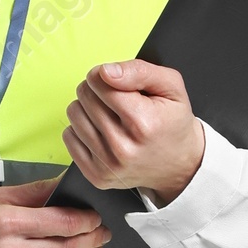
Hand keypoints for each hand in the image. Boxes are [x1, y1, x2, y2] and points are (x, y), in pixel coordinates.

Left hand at [63, 59, 203, 200]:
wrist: (179, 164)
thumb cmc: (172, 122)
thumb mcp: (170, 86)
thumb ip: (139, 71)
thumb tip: (106, 71)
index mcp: (142, 122)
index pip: (100, 82)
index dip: (106, 75)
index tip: (116, 82)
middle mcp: (123, 147)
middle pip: (85, 96)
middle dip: (97, 90)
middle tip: (116, 100)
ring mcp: (108, 164)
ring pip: (74, 114)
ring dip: (88, 108)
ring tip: (109, 115)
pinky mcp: (96, 175)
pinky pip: (69, 137)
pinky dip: (82, 129)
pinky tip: (102, 132)